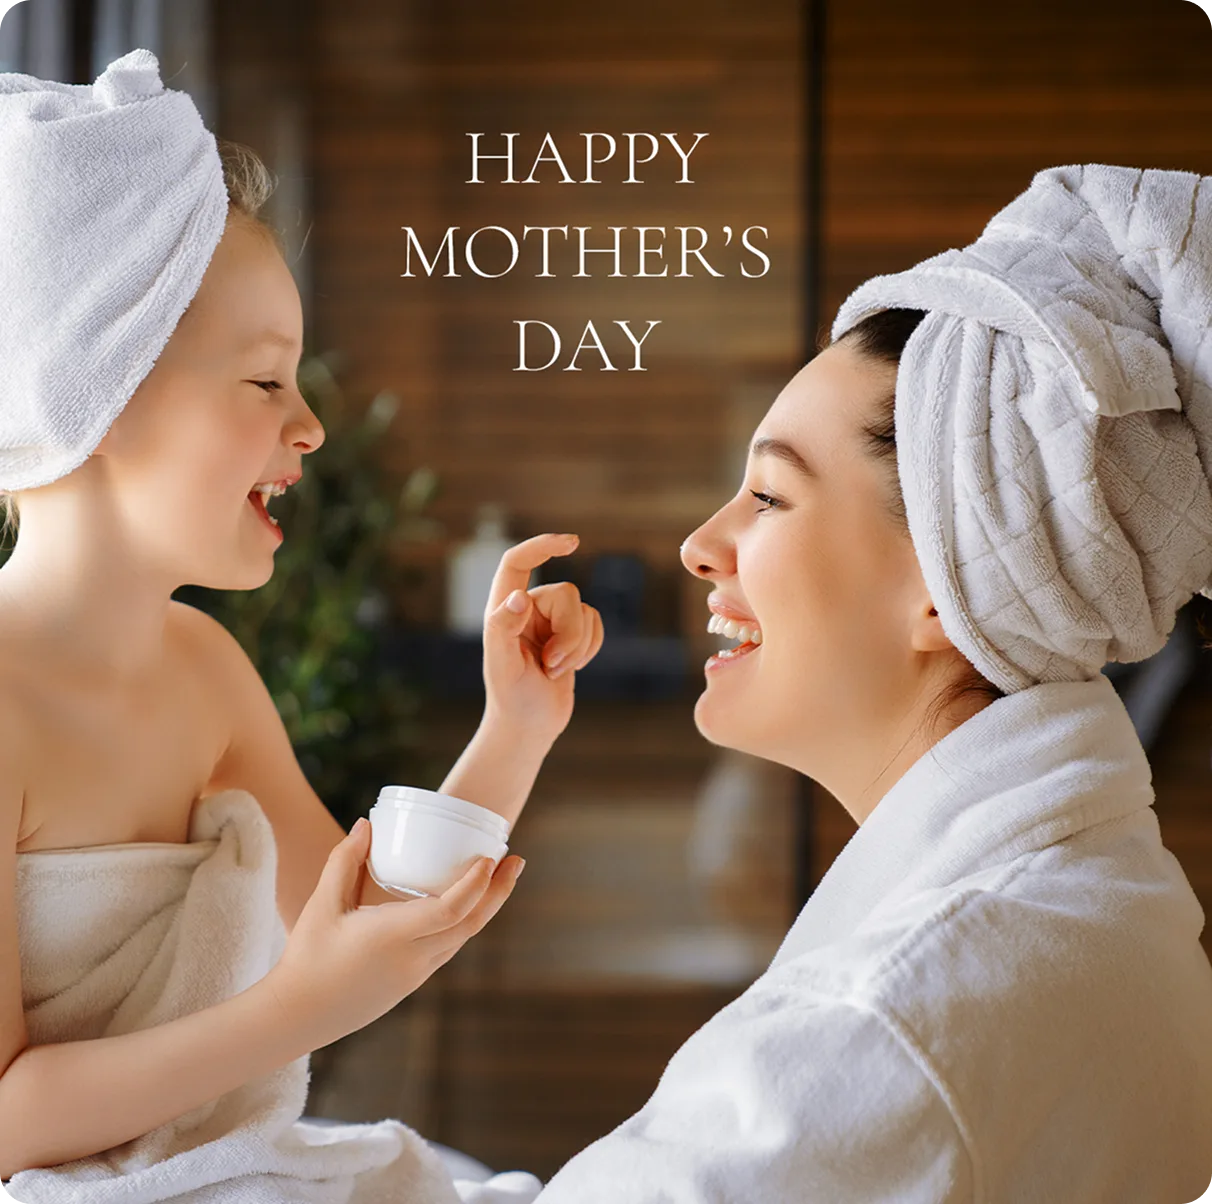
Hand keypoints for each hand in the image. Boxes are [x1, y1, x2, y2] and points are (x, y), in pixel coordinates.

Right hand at [269, 818, 523, 1047]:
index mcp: (392, 937)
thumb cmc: (306, 957)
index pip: (450, 910)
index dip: (477, 885)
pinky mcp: (411, 983)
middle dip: (498, 892)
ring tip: (499, 877)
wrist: (297, 1016)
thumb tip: (367, 824)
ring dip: (485, 908)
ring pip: (463, 938)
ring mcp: (415, 975)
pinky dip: (464, 923)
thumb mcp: (322, 905)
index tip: (491, 859)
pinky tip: (467, 905)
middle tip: (517, 860)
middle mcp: (412, 958)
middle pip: (470, 924)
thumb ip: (344, 861)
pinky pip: (448, 949)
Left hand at [482, 533, 604, 742]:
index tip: (571, 542)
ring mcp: (551, 622)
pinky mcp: (571, 636)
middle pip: (567, 595)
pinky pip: (596, 625)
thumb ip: (503, 629)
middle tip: (550, 666)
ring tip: (554, 672)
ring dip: (578, 646)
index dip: (542, 545)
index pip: (518, 562)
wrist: (528, 728)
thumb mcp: (503, 667)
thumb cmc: (512, 700)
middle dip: (569, 634)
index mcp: (503, 609)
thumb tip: (519, 598)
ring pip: (585, 611)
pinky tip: (571, 669)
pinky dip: (590, 649)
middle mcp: (528, 609)